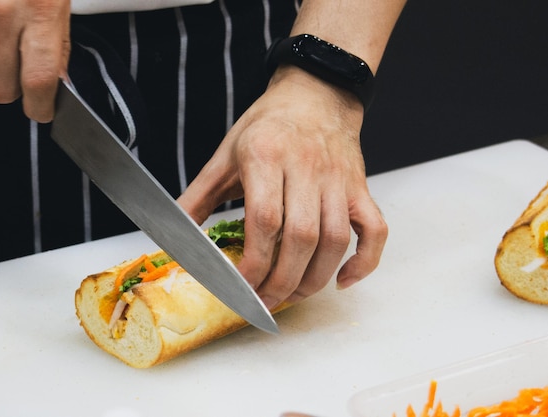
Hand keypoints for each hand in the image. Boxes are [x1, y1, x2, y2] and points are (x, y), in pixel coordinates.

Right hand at [0, 0, 70, 121]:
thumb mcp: (59, 5)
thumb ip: (57, 48)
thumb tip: (54, 88)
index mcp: (40, 13)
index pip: (38, 81)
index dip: (39, 106)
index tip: (41, 111)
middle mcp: (0, 14)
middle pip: (0, 87)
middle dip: (12, 89)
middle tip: (20, 71)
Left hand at [178, 65, 387, 309]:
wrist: (316, 94)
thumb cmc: (268, 126)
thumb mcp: (226, 154)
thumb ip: (199, 197)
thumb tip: (172, 235)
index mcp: (267, 157)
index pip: (265, 220)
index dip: (254, 262)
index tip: (240, 286)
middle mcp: (307, 168)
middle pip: (302, 237)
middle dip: (282, 281)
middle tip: (264, 302)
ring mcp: (340, 180)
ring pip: (336, 239)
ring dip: (315, 279)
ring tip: (292, 296)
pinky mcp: (361, 188)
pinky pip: (375, 229)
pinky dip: (365, 261)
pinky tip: (343, 280)